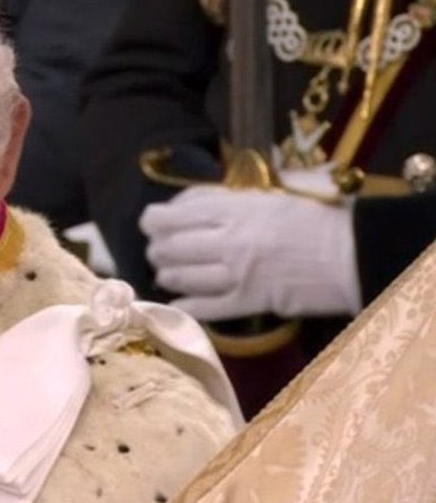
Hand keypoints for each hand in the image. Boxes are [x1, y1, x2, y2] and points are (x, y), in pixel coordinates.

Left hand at [139, 180, 359, 320]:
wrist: (352, 253)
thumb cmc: (319, 218)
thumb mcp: (274, 194)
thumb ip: (233, 198)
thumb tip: (195, 202)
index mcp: (236, 208)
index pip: (177, 214)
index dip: (154, 219)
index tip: (150, 221)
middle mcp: (229, 240)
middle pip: (172, 247)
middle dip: (157, 250)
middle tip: (157, 251)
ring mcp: (237, 274)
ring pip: (182, 277)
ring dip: (167, 276)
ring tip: (166, 274)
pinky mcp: (248, 302)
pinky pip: (204, 308)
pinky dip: (185, 306)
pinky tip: (176, 303)